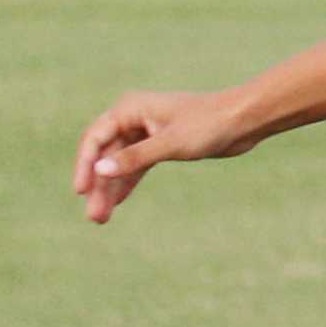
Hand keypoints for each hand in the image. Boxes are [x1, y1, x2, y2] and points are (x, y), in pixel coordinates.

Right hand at [71, 87, 257, 223]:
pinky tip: (117, 202)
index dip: (85, 165)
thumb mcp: (169, 144)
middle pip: (106, 154)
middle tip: (94, 216)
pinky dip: (127, 182)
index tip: (81, 191)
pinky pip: (136, 165)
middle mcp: (134, 117)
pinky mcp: (162, 143)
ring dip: (111, 188)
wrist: (244, 119)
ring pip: (120, 163)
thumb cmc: (209, 124)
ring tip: (101, 218)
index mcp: (130, 109)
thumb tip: (100, 170)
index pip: (95, 138)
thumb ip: (135, 158)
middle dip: (99, 185)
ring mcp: (147, 130)